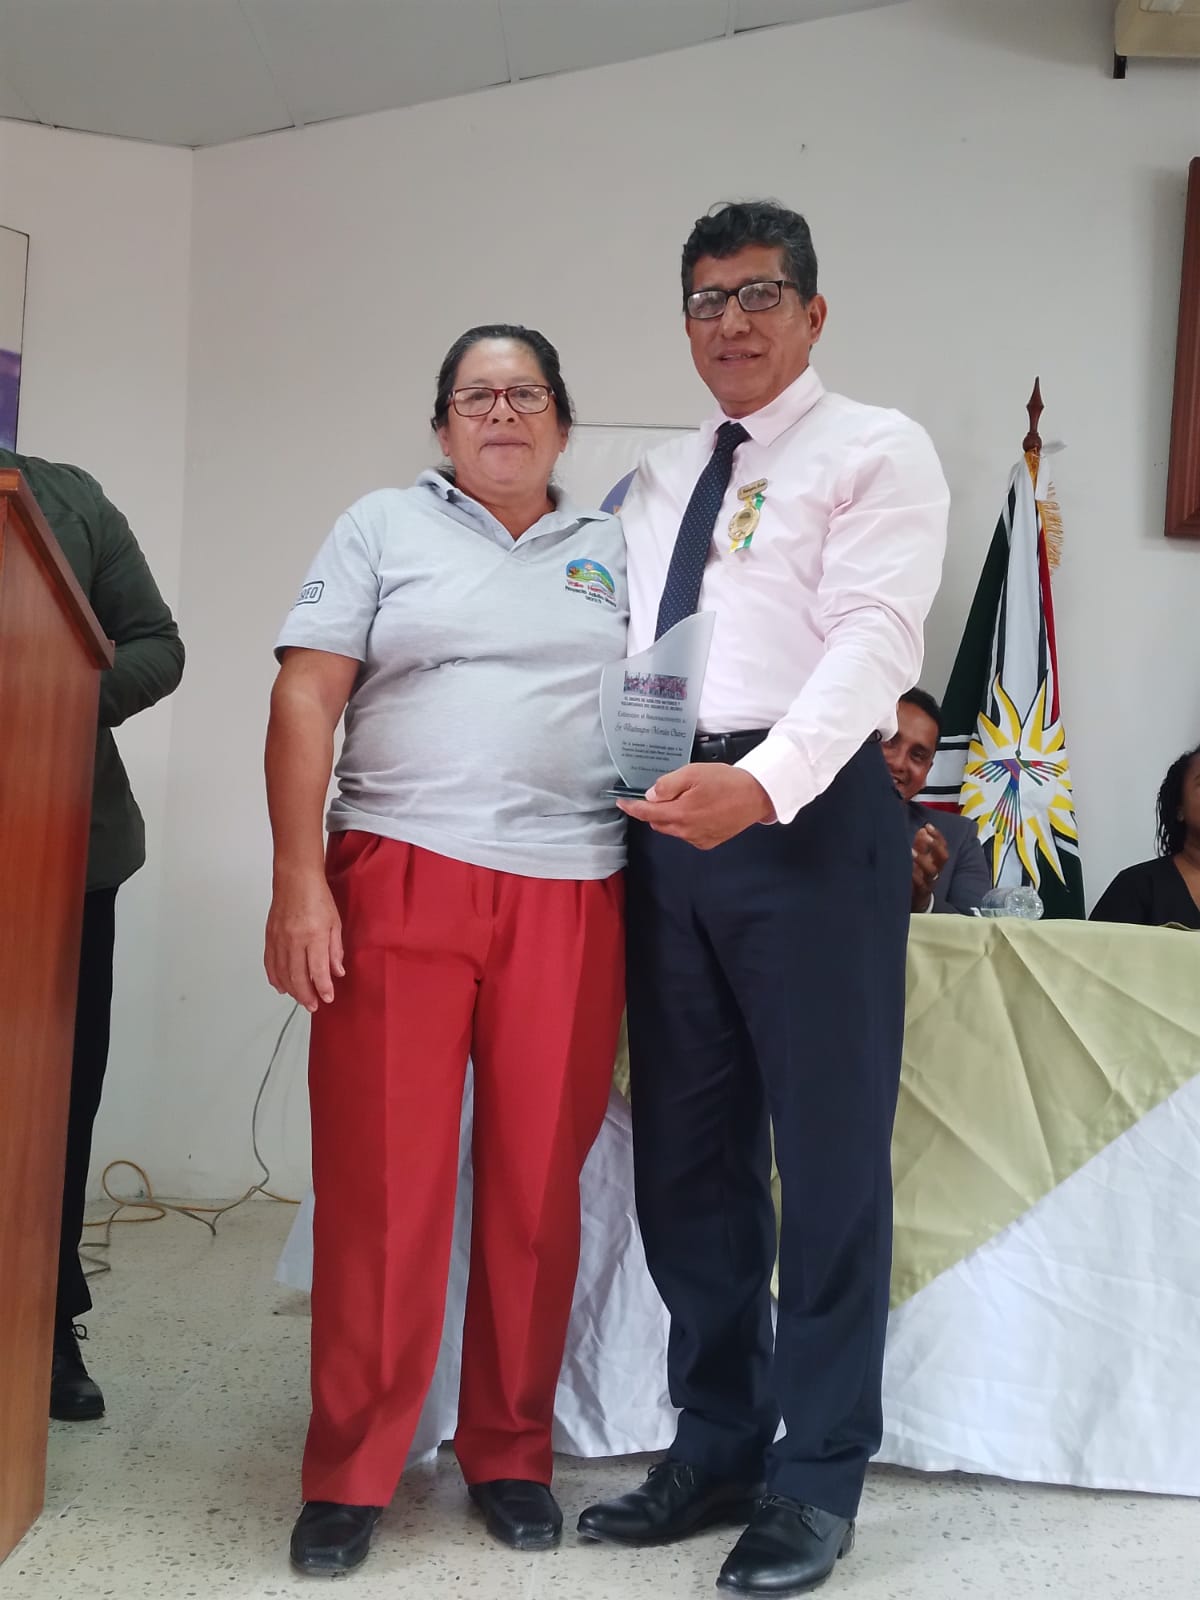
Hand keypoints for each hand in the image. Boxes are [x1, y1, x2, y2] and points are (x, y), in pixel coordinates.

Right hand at [265, 870, 344, 1011]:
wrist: (295, 879)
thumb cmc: (317, 896)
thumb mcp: (335, 923)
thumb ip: (335, 949)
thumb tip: (337, 972)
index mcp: (314, 935)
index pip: (318, 969)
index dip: (323, 988)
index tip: (327, 998)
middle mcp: (294, 939)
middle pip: (297, 976)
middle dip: (306, 995)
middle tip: (313, 1006)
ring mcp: (279, 939)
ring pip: (282, 973)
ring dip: (291, 990)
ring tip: (301, 999)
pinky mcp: (269, 937)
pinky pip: (270, 963)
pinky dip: (275, 977)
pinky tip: (281, 987)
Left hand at [617, 763, 774, 849]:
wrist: (757, 795)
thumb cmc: (726, 781)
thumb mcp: (693, 773)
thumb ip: (668, 785)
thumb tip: (651, 795)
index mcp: (680, 814)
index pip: (647, 814)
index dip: (632, 808)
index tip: (622, 802)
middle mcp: (686, 831)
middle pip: (658, 822)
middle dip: (656, 809)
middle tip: (668, 791)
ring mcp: (698, 839)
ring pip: (673, 829)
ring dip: (672, 816)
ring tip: (690, 798)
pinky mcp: (709, 842)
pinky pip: (688, 833)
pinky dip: (686, 823)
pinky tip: (701, 809)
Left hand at [911, 822, 948, 911]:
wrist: (917, 902)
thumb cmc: (919, 877)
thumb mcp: (921, 860)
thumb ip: (921, 845)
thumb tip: (922, 830)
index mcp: (936, 861)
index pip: (943, 847)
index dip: (938, 836)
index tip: (928, 826)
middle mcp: (936, 871)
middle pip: (943, 858)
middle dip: (935, 845)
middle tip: (925, 835)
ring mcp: (929, 882)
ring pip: (931, 871)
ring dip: (922, 859)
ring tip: (911, 851)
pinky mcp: (921, 892)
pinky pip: (920, 884)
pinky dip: (914, 876)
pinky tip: (908, 869)